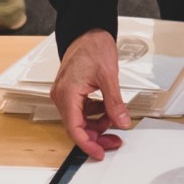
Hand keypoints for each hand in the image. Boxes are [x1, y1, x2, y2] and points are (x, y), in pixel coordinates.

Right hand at [51, 30, 128, 157]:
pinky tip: (107, 111)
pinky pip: (81, 110)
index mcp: (67, 94)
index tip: (100, 153)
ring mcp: (64, 94)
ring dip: (97, 125)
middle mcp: (61, 96)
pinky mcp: (70, 91)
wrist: (87, 30)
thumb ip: (115, 103)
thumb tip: (121, 122)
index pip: (75, 129)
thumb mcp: (109, 76)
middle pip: (76, 127)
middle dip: (96, 136)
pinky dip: (94, 114)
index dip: (88, 144)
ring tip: (115, 122)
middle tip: (115, 141)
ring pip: (79, 120)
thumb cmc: (93, 46)